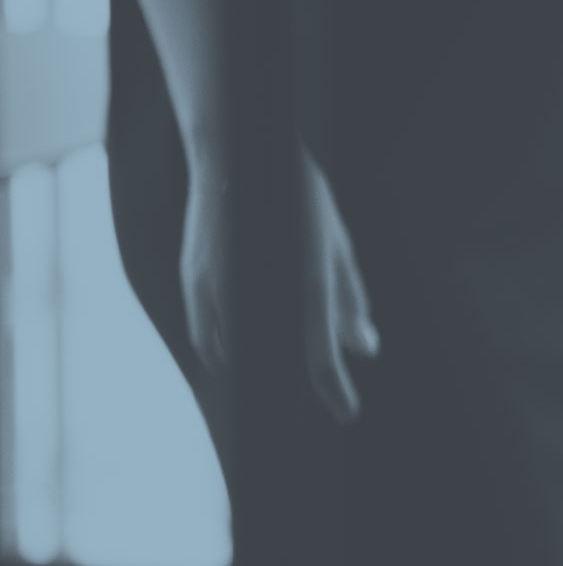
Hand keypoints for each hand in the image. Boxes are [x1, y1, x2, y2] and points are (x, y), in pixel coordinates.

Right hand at [179, 149, 379, 423]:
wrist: (237, 152)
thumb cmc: (299, 196)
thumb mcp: (337, 245)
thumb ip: (350, 300)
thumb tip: (364, 349)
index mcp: (307, 281)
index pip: (321, 356)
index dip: (336, 391)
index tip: (347, 413)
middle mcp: (262, 291)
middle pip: (279, 362)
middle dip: (296, 380)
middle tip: (316, 393)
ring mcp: (221, 289)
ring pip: (239, 355)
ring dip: (261, 366)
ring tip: (281, 370)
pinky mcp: (195, 282)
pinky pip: (209, 338)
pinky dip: (229, 350)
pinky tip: (248, 350)